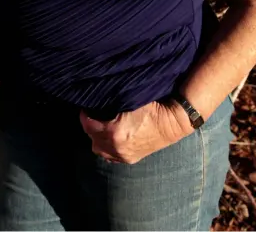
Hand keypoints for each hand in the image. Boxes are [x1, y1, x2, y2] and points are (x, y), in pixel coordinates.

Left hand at [79, 100, 193, 164]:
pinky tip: (108, 139)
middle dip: (90, 126)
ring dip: (97, 138)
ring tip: (99, 126)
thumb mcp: (128, 100)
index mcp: (114, 131)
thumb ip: (110, 103)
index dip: (85, 115)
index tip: (86, 107)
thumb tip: (96, 97)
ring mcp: (124, 156)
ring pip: (99, 150)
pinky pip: (110, 158)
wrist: (171, 123)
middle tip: (92, 115)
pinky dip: (106, 148)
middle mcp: (116, 147)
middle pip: (92, 138)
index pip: (88, 125)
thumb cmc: (151, 107)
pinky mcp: (130, 159)